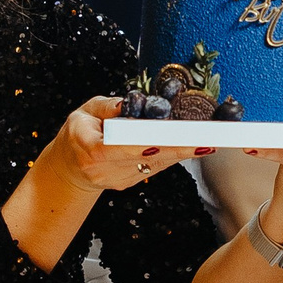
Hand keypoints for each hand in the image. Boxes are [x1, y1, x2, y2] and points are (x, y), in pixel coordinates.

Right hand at [48, 96, 195, 196]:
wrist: (71, 169)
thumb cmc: (77, 136)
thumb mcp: (82, 113)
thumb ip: (106, 108)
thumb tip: (129, 102)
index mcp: (91, 151)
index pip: (120, 148)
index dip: (144, 144)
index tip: (166, 139)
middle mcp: (108, 171)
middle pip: (148, 157)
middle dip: (177, 145)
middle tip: (204, 137)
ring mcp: (122, 179)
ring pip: (158, 163)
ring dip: (185, 150)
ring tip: (210, 138)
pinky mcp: (134, 181)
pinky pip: (158, 166)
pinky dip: (177, 153)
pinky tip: (198, 145)